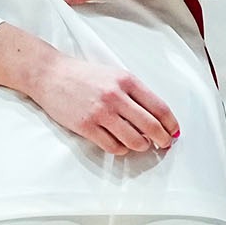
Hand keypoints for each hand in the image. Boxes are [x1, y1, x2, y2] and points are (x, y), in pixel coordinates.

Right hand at [22, 54, 180, 156]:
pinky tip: (120, 145)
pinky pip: (112, 146)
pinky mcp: (86, 126)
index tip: (174, 132)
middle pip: (151, 126)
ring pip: (134, 140)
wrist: (51, 75)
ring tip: (141, 144)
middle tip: (164, 145)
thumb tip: (157, 117)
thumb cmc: (84, 75)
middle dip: (162, 139)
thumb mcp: (114, 75)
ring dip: (142, 146)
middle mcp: (116, 96)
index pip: (159, 107)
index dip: (171, 123)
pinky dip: (121, 149)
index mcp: (127, 80)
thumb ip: (135, 93)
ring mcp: (100, 112)